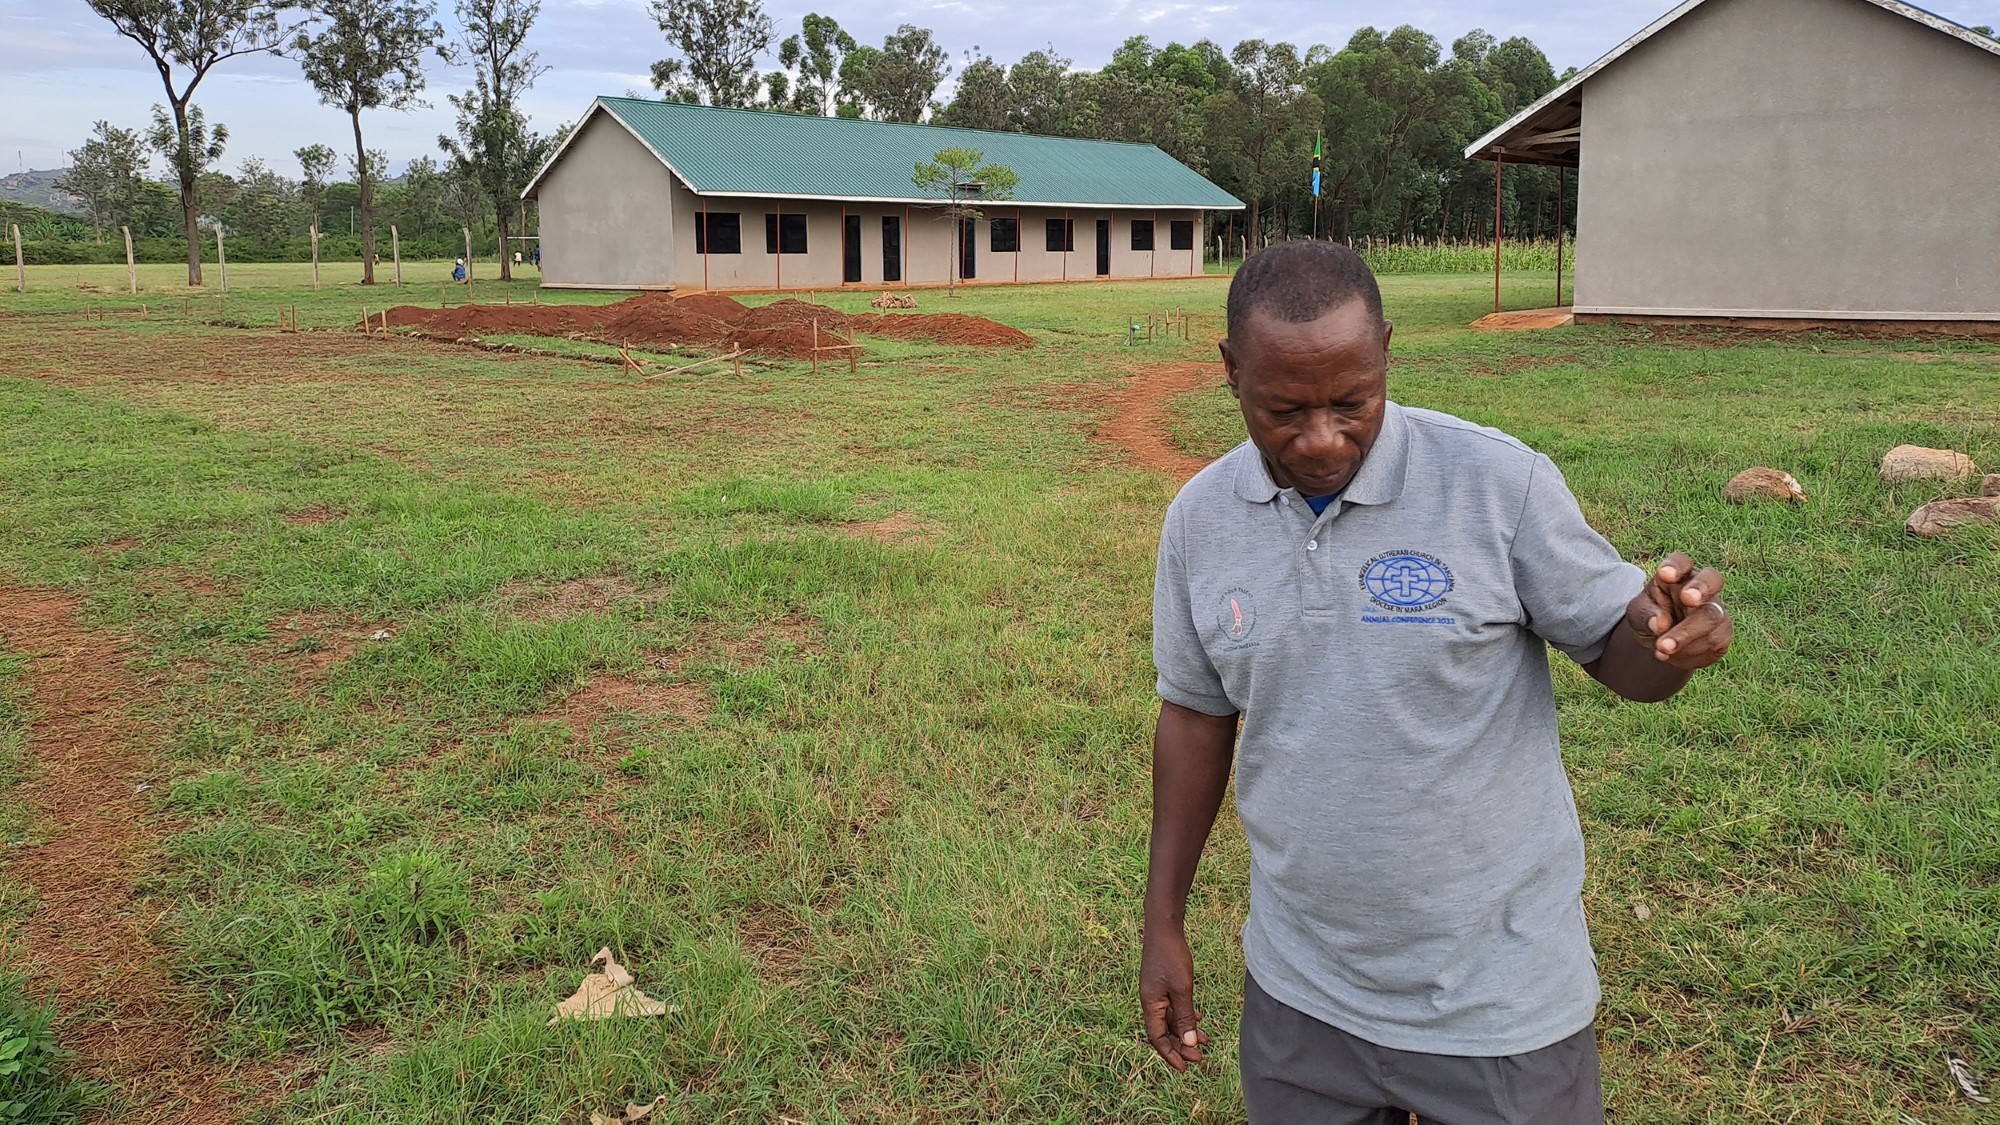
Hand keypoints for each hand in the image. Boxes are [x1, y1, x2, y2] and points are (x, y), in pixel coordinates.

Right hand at [1140, 921, 1208, 1070]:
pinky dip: (1185, 1016)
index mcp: (1150, 1004)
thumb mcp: (1182, 989)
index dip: (1170, 1054)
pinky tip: (1199, 1019)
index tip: (1185, 1068)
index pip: (1157, 1038)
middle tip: (1200, 1058)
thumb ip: (1184, 1016)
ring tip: (1205, 1040)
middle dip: (1181, 1046)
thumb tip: (1188, 1042)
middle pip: (1164, 1031)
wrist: (1164, 928)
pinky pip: (1173, 1007)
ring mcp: (1156, 992)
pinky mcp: (1163, 984)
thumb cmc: (1171, 956)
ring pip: (1171, 1020)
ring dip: (1186, 1031)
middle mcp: (1151, 1001)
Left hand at [1624, 552, 1732, 669]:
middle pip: (1713, 578)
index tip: (1664, 574)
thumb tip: (1660, 623)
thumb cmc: (1649, 617)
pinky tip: (1672, 656)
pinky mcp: (1722, 634)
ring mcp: (1715, 610)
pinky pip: (1714, 641)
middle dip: (1701, 587)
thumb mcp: (1637, 614)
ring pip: (1712, 616)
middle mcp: (1700, 588)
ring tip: (1661, 648)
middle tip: (1689, 599)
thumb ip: (1645, 614)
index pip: (1682, 561)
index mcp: (1677, 576)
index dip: (1676, 565)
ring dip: (1686, 633)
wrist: (1662, 645)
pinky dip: (1691, 651)